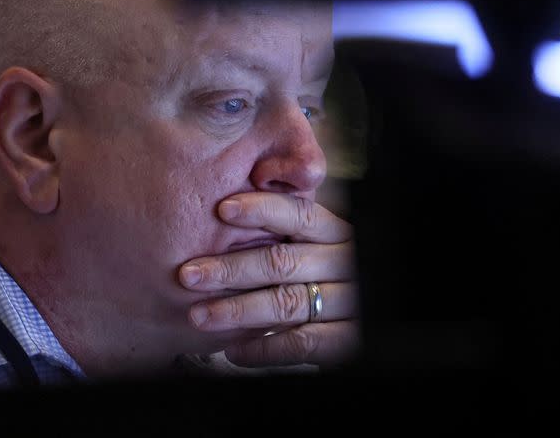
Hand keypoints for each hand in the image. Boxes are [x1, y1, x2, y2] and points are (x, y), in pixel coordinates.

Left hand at [178, 192, 359, 367]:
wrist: (370, 323)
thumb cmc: (325, 280)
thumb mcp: (316, 249)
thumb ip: (285, 234)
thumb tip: (225, 210)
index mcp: (336, 235)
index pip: (300, 215)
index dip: (262, 209)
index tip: (222, 209)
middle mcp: (345, 264)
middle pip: (283, 261)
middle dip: (230, 268)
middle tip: (189, 275)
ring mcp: (349, 302)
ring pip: (286, 302)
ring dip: (237, 310)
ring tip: (199, 315)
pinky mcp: (347, 339)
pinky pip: (300, 343)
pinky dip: (263, 348)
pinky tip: (234, 350)